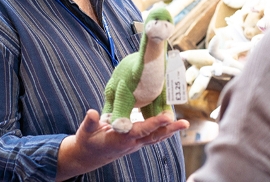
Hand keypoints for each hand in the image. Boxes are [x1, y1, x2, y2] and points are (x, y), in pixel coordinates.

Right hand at [56, 109, 189, 180]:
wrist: (88, 157)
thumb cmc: (87, 141)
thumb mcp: (85, 131)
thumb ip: (90, 122)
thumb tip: (92, 113)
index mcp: (121, 138)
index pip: (141, 130)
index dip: (154, 123)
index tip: (166, 116)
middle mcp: (131, 142)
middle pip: (154, 136)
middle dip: (169, 129)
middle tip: (184, 123)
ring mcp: (134, 144)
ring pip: (155, 137)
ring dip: (170, 131)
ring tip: (183, 123)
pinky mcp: (135, 142)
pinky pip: (151, 137)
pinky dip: (162, 131)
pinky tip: (170, 126)